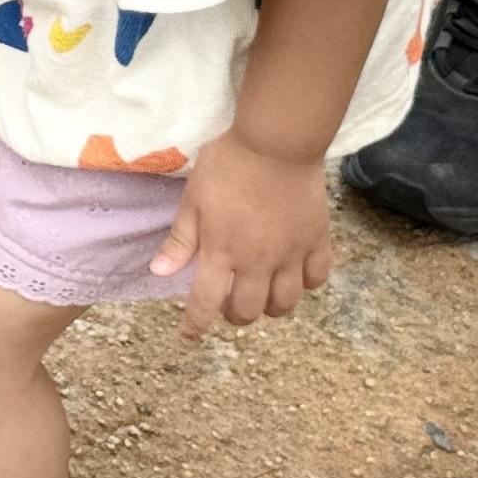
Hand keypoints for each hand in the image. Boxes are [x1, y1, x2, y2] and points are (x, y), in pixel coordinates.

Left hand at [151, 128, 335, 339]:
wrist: (277, 142)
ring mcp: (291, 253)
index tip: (190, 335)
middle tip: (228, 302)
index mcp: (221, 251)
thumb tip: (160, 272)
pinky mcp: (317, 240)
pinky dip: (305, 285)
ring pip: (285, 303)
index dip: (196, 325)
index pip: (205, 303)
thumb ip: (180, 240)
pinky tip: (295, 275)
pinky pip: (317, 278)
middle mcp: (257, 261)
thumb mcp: (193, 200)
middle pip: (248, 311)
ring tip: (261, 293)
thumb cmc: (228, 165)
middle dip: (234, 316)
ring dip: (270, 307)